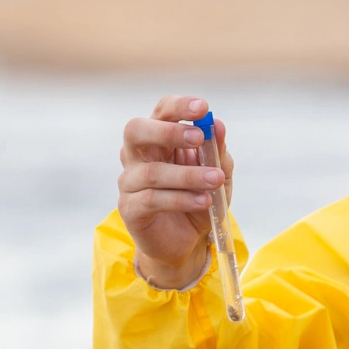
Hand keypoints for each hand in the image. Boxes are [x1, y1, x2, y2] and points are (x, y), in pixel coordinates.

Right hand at [117, 95, 231, 289]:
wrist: (187, 241)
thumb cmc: (199, 199)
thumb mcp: (218, 175)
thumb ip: (217, 152)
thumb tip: (218, 125)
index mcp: (158, 139)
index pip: (161, 112)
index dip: (179, 106)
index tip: (203, 108)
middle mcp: (137, 156)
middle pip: (136, 130)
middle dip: (167, 131)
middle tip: (198, 138)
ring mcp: (129, 182)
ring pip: (151, 171)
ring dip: (188, 175)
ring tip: (215, 180)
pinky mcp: (129, 209)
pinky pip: (151, 199)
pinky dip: (181, 198)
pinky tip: (203, 201)